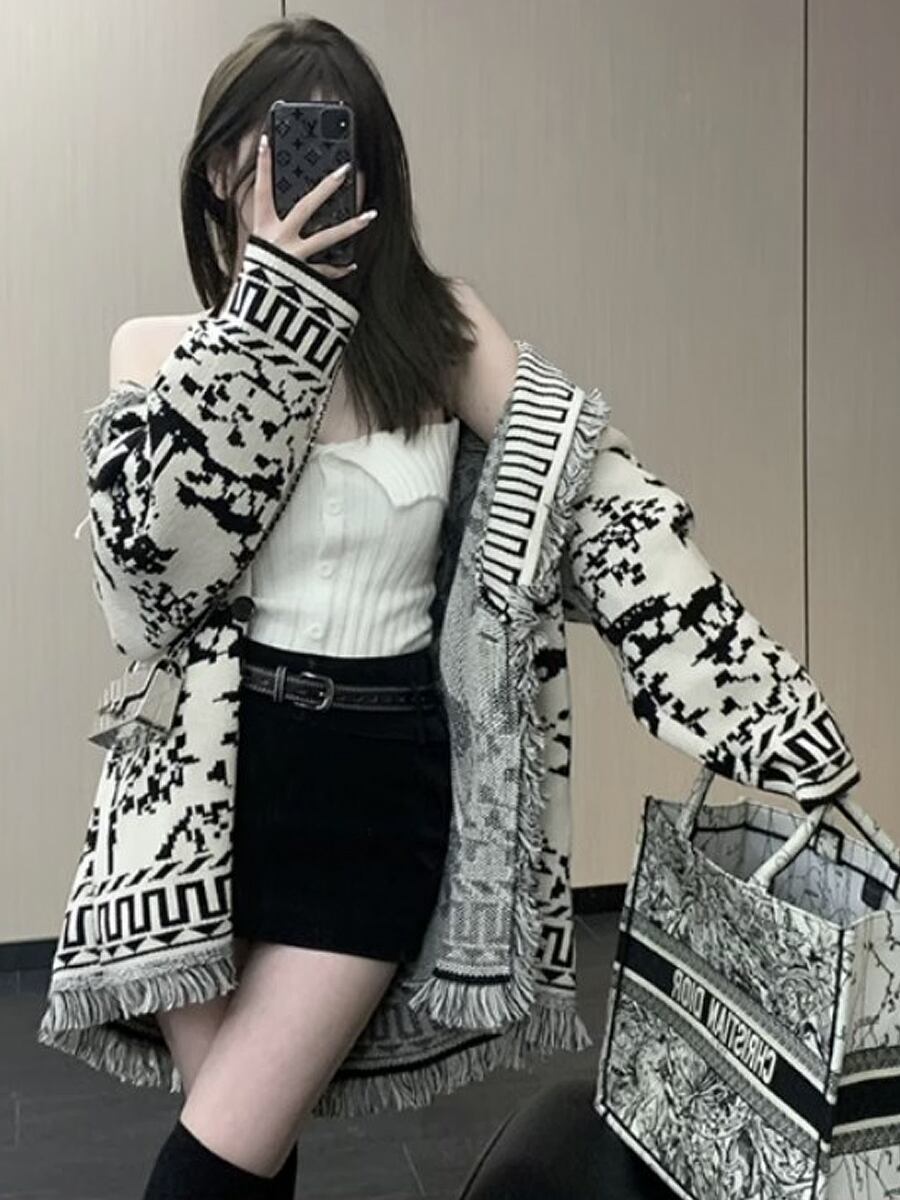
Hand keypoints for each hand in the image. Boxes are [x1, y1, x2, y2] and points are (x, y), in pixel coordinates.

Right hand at [251, 133, 376, 279]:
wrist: (253, 317)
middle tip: (344, 169)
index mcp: (262, 230)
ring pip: (327, 237)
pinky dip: (339, 269)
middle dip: (326, 187)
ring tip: (370, 216)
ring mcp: (294, 259)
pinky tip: (352, 264)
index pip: (261, 191)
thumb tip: (284, 222)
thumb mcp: (253, 252)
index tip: (266, 140)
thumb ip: (266, 234)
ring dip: (351, 226)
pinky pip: (326, 271)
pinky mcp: (306, 278)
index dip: (262, 165)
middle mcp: (279, 241)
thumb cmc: (253, 282)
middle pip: (306, 207)